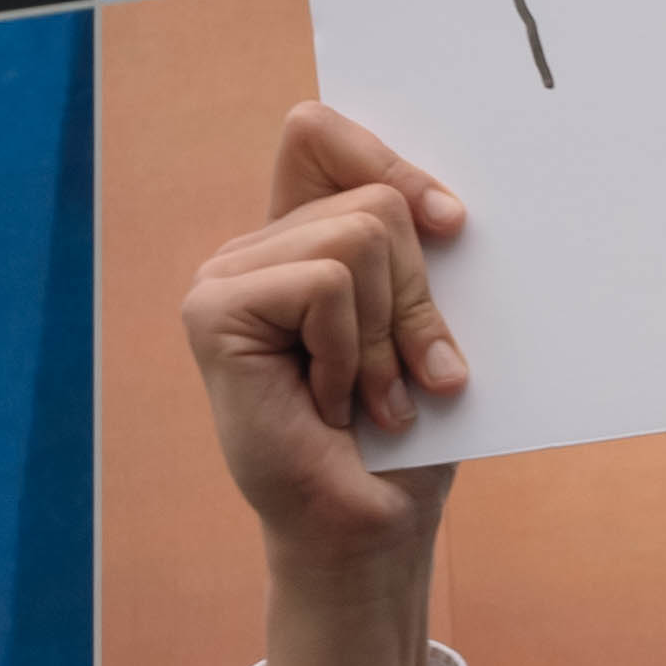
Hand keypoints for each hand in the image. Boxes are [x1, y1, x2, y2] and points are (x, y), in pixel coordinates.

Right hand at [182, 103, 472, 665]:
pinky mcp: (212, 311)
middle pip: (372, 199)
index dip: (387, 157)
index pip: (318, 133)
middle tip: (412, 379)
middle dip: (417, 296)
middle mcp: (254, 250)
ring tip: (371, 399)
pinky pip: (324, 284)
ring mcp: (225, 278)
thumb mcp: (426, 329)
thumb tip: (443, 203)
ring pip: (357, 238)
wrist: (369, 533)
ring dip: (389, 336)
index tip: (453, 223)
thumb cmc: (404, 439)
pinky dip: (352, 351)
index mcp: (298, 242)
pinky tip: (329, 404)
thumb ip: (414, 257)